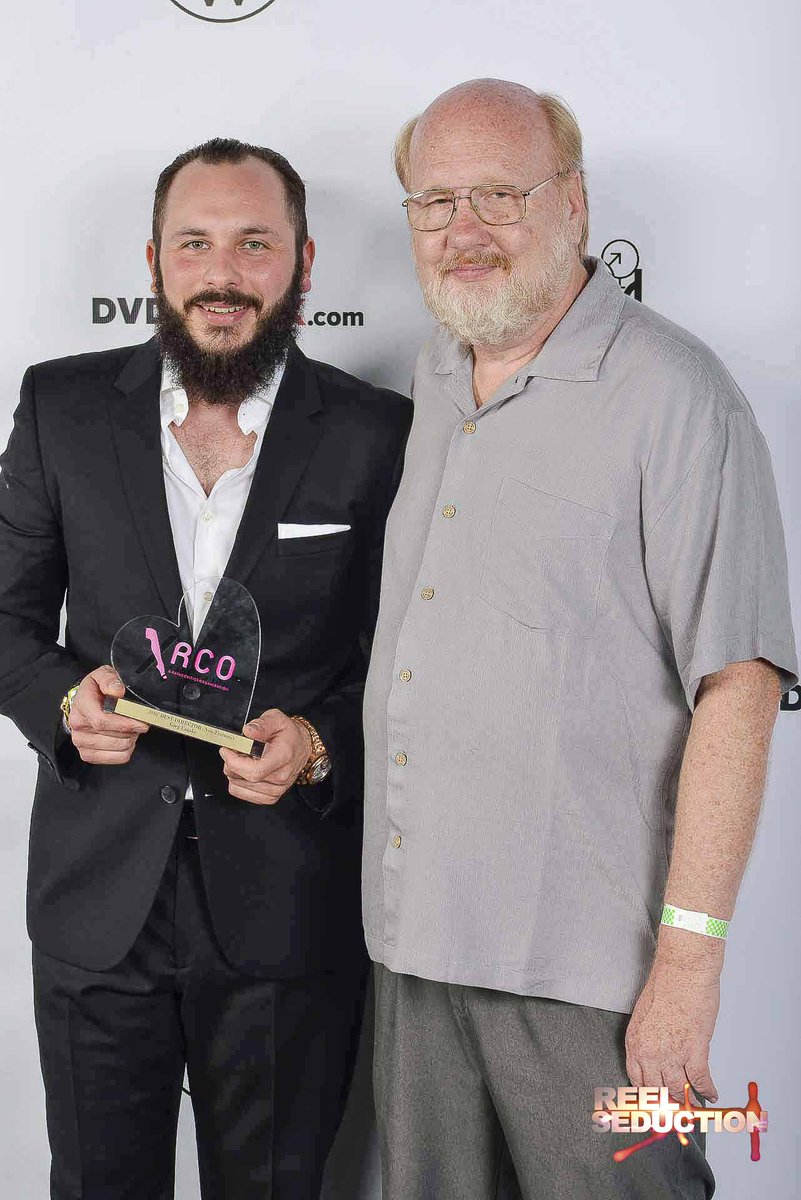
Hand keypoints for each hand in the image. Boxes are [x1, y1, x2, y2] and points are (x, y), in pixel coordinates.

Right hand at [67, 665, 148, 764]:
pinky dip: (127, 749)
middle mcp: (78, 726)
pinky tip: (125, 739)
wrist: (84, 702)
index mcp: (82, 705)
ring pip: (119, 748)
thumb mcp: (102, 674)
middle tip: (139, 722)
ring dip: (131, 738)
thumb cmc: (96, 689)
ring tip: (130, 728)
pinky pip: (118, 758)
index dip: (125, 724)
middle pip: (114, 736)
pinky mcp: (88, 755)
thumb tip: (117, 691)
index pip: (102, 721)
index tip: (142, 722)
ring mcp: (81, 742)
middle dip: (133, 730)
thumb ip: (109, 679)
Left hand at [219, 709, 311, 805]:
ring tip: (241, 759)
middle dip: (231, 764)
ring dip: (233, 772)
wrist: (302, 747)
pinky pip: (242, 794)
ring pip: (239, 787)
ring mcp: (276, 789)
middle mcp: (281, 777)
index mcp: (283, 757)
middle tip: (233, 750)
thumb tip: (248, 731)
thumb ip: (262, 724)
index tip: (226, 750)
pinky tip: (243, 770)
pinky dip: (237, 782)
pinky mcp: (270, 797)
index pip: (255, 770)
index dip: (234, 762)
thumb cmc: (288, 735)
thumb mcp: (276, 719)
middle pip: (244, 779)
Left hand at [625, 950, 720, 1103]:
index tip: (654, 1102)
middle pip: (656, 1090)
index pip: (637, 1079)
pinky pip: (699, 1081)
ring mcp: (671, 1054)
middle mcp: (650, 1052)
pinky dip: (707, 1091)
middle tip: (674, 1111)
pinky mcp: (694, 1051)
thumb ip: (649, 1038)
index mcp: (634, 1041)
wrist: (683, 969)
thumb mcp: (646, 1015)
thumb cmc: (666, 984)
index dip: (647, 1094)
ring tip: (692, 1104)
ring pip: (677, 1089)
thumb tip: (659, 1055)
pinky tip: (710, 1094)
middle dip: (666, 1103)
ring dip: (686, 1099)